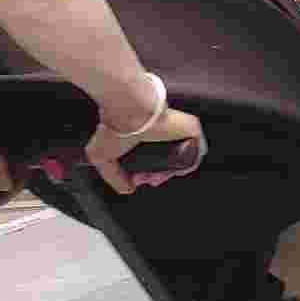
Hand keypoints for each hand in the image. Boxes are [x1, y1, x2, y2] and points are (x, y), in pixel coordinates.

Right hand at [86, 101, 204, 192]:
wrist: (129, 111)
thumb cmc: (113, 127)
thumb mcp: (102, 156)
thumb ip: (114, 175)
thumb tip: (128, 189)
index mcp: (144, 134)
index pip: (152, 157)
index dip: (146, 173)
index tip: (137, 179)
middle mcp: (162, 131)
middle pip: (166, 160)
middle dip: (156, 175)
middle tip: (146, 180)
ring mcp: (178, 129)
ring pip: (180, 158)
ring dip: (169, 173)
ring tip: (155, 178)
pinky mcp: (191, 127)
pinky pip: (196, 150)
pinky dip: (188, 164)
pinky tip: (175, 172)